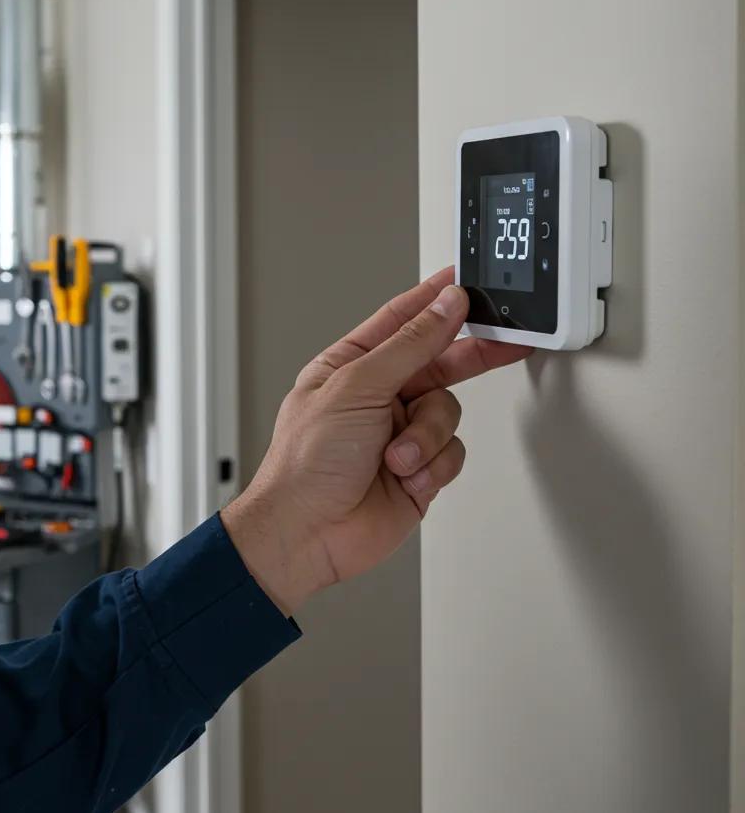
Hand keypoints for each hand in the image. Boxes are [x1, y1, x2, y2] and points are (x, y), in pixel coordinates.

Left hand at [221, 267, 530, 615]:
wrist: (307, 533)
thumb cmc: (307, 462)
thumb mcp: (357, 387)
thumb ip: (409, 345)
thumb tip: (445, 306)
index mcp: (351, 366)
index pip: (401, 320)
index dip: (435, 299)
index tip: (466, 279)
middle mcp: (377, 396)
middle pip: (437, 361)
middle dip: (468, 353)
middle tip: (506, 338)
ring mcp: (399, 433)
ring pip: (448, 410)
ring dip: (427, 435)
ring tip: (397, 456)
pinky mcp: (419, 469)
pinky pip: (452, 452)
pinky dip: (433, 464)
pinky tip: (407, 476)